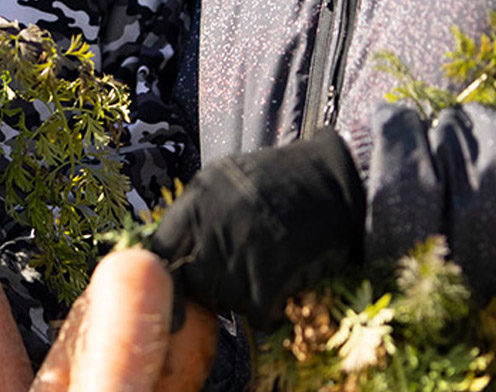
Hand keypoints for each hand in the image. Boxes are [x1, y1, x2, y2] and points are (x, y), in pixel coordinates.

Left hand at [148, 128, 364, 322]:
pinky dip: (272, 310)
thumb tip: (170, 255)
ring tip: (268, 268)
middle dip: (212, 287)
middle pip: (193, 283)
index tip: (175, 297)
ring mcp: (239, 255)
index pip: (160, 253)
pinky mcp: (269, 280)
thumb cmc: (280, 181)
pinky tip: (285, 285)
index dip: (166, 279)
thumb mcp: (223, 181)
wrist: (335, 181)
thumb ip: (194, 216)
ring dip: (244, 298)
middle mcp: (211, 229)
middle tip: (241, 272)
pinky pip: (258, 315)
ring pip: (225, 301)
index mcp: (195, 203)